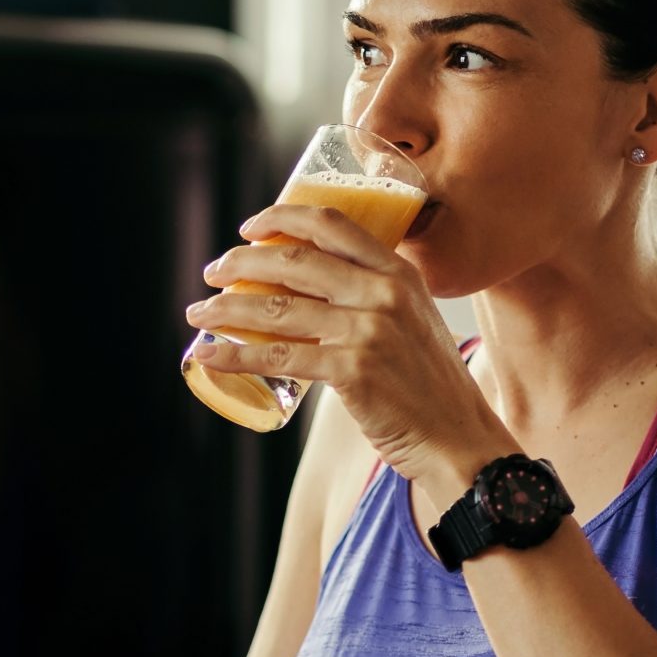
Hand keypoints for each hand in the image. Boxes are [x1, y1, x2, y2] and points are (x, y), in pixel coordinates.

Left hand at [185, 203, 506, 483]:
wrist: (457, 438)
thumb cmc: (429, 385)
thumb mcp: (413, 320)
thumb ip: (375, 297)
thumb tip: (315, 287)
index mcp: (398, 272)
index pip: (332, 224)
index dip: (282, 218)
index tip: (251, 227)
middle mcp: (383, 293)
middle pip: (294, 261)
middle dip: (241, 261)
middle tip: (213, 271)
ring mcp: (368, 331)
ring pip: (277, 308)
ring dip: (226, 309)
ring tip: (199, 312)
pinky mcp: (352, 371)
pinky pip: (277, 356)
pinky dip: (235, 356)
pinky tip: (209, 356)